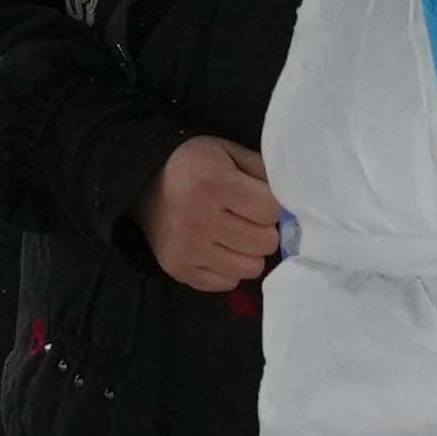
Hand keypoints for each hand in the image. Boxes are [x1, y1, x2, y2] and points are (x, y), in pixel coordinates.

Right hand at [146, 138, 286, 296]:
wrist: (144, 183)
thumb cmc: (196, 165)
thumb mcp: (229, 152)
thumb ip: (263, 172)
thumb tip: (293, 202)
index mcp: (214, 183)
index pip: (270, 210)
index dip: (270, 204)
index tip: (258, 199)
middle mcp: (199, 218)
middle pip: (264, 243)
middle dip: (263, 230)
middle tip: (248, 219)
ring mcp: (188, 248)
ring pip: (250, 268)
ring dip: (249, 253)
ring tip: (235, 235)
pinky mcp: (179, 269)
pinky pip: (227, 283)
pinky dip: (228, 269)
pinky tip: (218, 249)